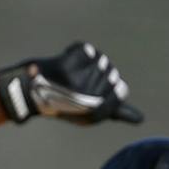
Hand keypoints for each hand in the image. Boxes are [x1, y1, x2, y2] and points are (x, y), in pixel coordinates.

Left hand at [0, 42, 145, 125]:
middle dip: (100, 71)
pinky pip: (84, 50)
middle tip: (83, 77)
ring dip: (90, 60)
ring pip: (99, 60)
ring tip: (75, 69)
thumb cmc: (61, 103)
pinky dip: (78, 50)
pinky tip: (70, 57)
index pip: (120, 91)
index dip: (117, 88)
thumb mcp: (89, 112)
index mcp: (93, 112)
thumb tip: (140, 119)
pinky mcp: (63, 68)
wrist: (29, 93)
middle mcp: (86, 99)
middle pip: (110, 73)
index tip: (111, 85)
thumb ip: (115, 112)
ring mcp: (74, 83)